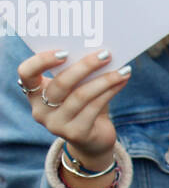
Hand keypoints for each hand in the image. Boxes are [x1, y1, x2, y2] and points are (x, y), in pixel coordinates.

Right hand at [18, 49, 129, 172]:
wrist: (93, 138)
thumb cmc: (85, 103)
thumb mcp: (78, 86)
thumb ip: (81, 70)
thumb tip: (102, 49)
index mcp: (36, 93)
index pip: (26, 73)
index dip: (42, 60)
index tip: (65, 51)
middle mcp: (41, 110)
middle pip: (60, 84)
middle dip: (85, 66)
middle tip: (106, 54)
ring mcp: (56, 124)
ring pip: (80, 96)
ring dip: (105, 79)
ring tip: (123, 69)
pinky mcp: (76, 133)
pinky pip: (94, 107)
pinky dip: (111, 90)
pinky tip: (123, 80)